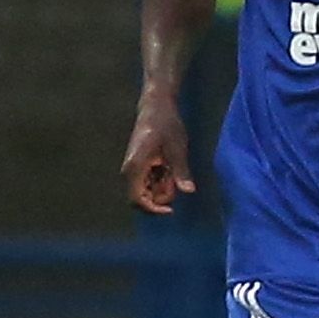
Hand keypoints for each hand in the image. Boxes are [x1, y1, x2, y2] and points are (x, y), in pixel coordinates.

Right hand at [123, 90, 194, 214]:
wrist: (156, 108)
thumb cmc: (166, 125)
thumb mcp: (178, 148)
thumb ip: (181, 171)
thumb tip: (188, 191)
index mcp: (135, 167)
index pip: (137, 199)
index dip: (153, 208)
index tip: (171, 209)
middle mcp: (130, 171)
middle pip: (141, 199)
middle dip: (161, 197)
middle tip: (176, 179)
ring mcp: (134, 169)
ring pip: (146, 191)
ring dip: (162, 187)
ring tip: (173, 168)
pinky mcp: (139, 166)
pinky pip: (149, 182)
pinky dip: (161, 181)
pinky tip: (170, 167)